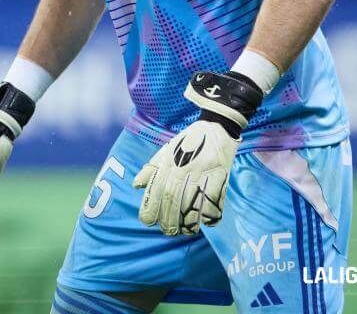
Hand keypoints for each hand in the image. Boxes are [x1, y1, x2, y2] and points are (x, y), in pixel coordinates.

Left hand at [132, 119, 236, 234]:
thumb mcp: (166, 150)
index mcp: (169, 161)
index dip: (151, 207)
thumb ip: (152, 168)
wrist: (217, 126)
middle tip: (168, 231)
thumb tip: (136, 185)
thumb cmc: (189, 141)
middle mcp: (184, 166)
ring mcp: (203, 170)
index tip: (148, 221)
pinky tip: (207, 221)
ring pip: (192, 200)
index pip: (157, 188)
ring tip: (187, 230)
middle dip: (169, 219)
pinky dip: (211, 212)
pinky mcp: (220, 173)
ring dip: (189, 220)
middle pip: (173, 197)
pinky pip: (215, 197)